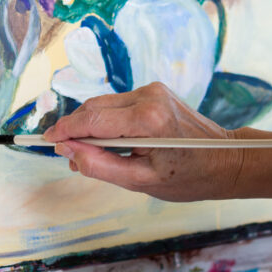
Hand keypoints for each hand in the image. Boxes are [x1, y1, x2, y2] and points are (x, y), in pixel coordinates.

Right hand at [42, 82, 243, 201]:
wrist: (226, 160)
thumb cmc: (190, 178)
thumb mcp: (141, 181)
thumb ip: (99, 165)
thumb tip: (67, 150)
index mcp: (147, 120)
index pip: (91, 119)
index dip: (64, 130)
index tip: (45, 141)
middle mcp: (148, 97)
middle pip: (93, 108)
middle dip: (75, 129)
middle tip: (67, 155)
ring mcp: (153, 90)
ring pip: (103, 104)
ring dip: (90, 125)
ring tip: (88, 153)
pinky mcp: (155, 91)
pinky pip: (117, 104)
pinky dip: (106, 120)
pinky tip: (109, 141)